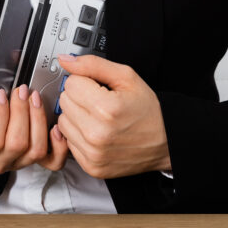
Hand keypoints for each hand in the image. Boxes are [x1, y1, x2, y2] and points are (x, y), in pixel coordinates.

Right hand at [0, 80, 68, 175]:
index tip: (1, 94)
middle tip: (22, 91)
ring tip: (35, 99)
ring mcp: (18, 163)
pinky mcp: (34, 161)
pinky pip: (52, 161)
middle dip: (22, 112)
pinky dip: (58, 145)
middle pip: (17, 143)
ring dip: (38, 120)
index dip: (0, 116)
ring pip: (36, 149)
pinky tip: (55, 126)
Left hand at [55, 54, 171, 179]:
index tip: (98, 88)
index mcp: (106, 108)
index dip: (85, 81)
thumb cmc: (148, 111)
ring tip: (98, 118)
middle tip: (99, 102)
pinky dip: (79, 136)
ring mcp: (93, 153)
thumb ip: (93, 65)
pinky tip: (96, 133)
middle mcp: (97, 133)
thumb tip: (65, 60)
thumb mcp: (127, 78)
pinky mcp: (90, 166)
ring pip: (62, 122)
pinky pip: (68, 142)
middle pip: (64, 102)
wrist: (165, 143)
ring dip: (76, 117)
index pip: (71, 83)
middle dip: (79, 98)